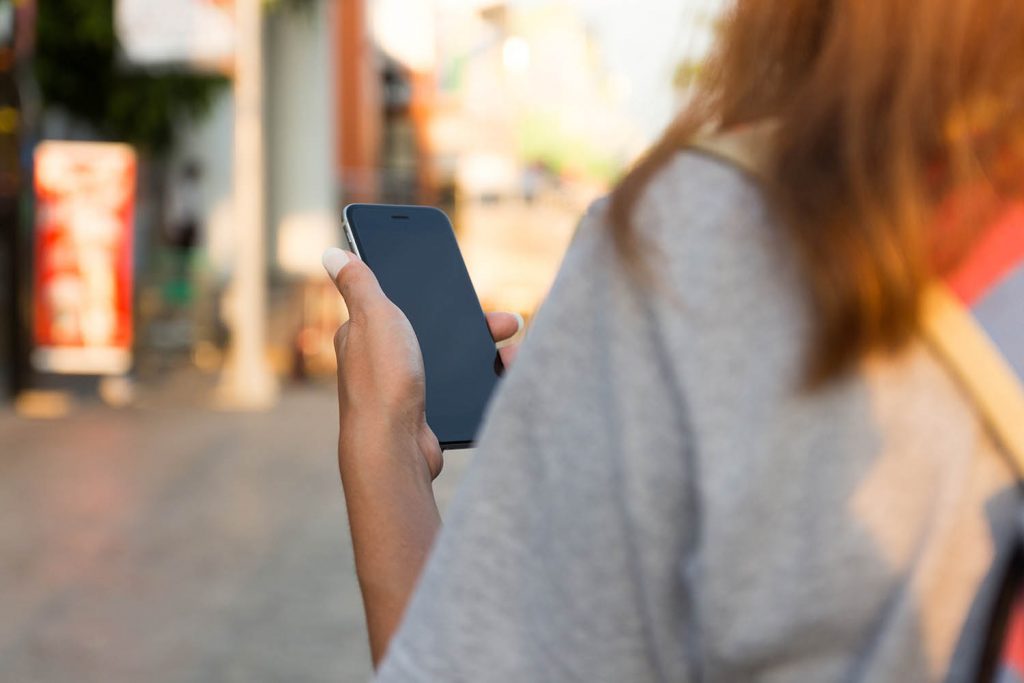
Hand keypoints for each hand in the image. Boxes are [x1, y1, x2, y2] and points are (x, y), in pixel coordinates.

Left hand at [324, 249, 524, 477]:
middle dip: (472, 324)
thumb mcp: (373, 315)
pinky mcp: (428, 414)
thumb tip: (333, 253)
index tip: (461, 284)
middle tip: (504, 321)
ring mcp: (406, 389)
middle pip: (435, 331)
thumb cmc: (382, 379)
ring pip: (453, 360)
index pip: (400, 302)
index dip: (432, 292)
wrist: (396, 447)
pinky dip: (487, 381)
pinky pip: (463, 390)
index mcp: (365, 334)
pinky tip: (504, 374)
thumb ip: (360, 283)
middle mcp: (382, 361)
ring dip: (485, 352)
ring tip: (511, 350)